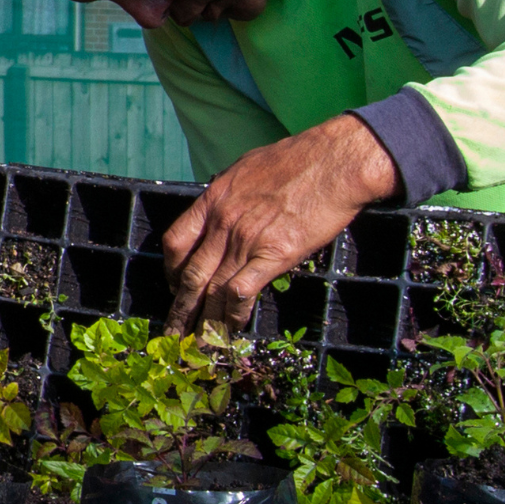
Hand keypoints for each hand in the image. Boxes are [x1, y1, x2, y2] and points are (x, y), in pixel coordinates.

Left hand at [161, 113, 395, 331]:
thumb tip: (226, 203)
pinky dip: (233, 314)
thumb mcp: (248, 167)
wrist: (333, 161)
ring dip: (203, 321)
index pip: (176, 242)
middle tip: (174, 334)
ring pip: (212, 289)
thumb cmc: (298, 158)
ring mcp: (245, 240)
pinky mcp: (274, 255)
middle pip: (190, 274)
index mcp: (214, 199)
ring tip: (198, 345)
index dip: (171, 270)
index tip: (174, 287)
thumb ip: (231, 191)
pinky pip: (242, 291)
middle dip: (180, 309)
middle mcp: (222, 223)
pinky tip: (232, 329)